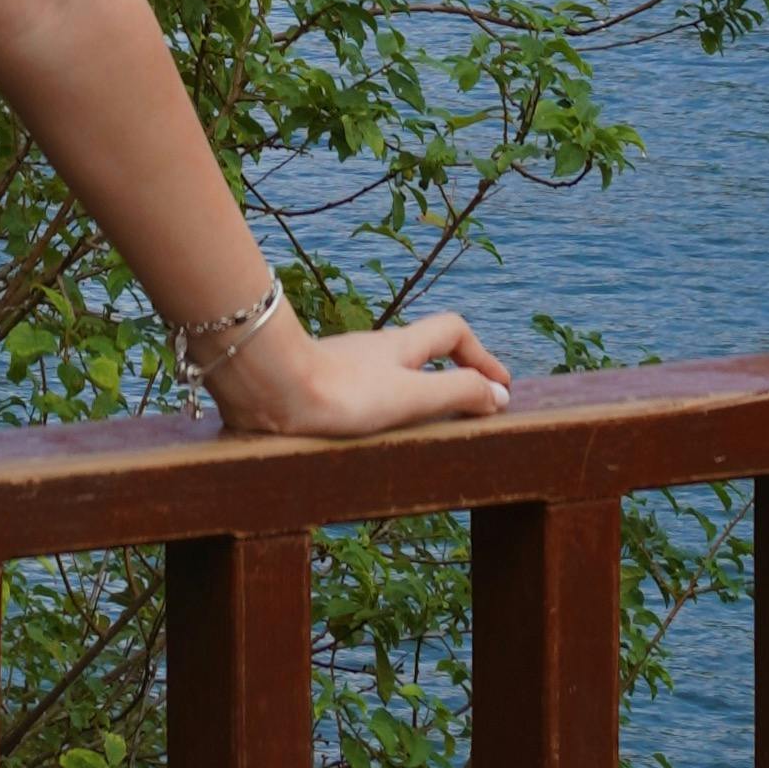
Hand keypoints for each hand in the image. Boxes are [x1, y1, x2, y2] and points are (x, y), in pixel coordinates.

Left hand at [210, 302, 511, 439]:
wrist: (267, 388)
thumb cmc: (340, 392)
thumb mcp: (411, 396)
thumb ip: (456, 393)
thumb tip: (499, 396)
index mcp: (401, 346)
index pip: (453, 331)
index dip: (482, 356)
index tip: (501, 389)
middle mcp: (373, 350)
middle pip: (422, 351)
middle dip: (450, 375)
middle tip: (469, 410)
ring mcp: (342, 366)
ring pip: (388, 372)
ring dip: (415, 393)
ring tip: (426, 431)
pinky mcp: (316, 387)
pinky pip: (360, 391)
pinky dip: (381, 407)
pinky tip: (373, 436)